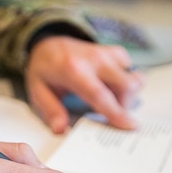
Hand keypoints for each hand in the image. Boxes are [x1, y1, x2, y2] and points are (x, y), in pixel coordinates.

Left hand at [24, 36, 143, 132]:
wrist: (48, 44)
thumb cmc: (45, 68)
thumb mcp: (38, 91)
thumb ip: (50, 110)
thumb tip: (60, 128)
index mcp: (73, 70)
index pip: (100, 95)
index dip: (116, 112)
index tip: (129, 126)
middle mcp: (94, 59)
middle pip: (126, 85)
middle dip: (125, 106)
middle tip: (111, 115)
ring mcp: (106, 53)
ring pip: (133, 77)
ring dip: (127, 94)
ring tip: (110, 101)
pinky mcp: (113, 52)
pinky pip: (131, 69)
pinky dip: (127, 81)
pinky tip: (112, 87)